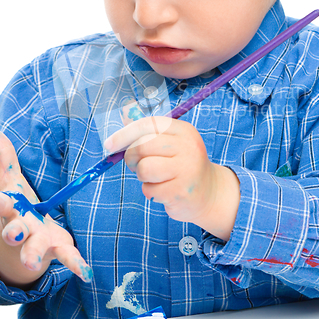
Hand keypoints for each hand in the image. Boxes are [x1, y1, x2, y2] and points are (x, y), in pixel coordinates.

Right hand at [0, 129, 91, 286]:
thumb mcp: (10, 181)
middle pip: (14, 231)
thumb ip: (4, 157)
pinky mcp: (56, 248)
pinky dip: (75, 265)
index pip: (0, 205)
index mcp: (11, 210)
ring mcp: (38, 241)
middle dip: (13, 233)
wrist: (24, 239)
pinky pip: (66, 258)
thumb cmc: (18, 205)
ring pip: (33, 249)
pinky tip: (85, 272)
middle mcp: (21, 228)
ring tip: (31, 263)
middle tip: (14, 233)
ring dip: (32, 254)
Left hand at [104, 116, 239, 239]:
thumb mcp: (172, 145)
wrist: (209, 193)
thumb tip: (115, 136)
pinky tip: (164, 190)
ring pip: (144, 169)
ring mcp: (187, 169)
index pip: (148, 124)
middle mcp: (188, 147)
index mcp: (184, 131)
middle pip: (142, 146)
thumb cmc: (181, 167)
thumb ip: (148, 136)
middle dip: (131, 158)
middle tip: (137, 165)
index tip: (109, 144)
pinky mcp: (181, 191)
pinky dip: (151, 192)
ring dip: (142, 176)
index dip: (124, 134)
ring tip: (155, 178)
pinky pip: (149, 190)